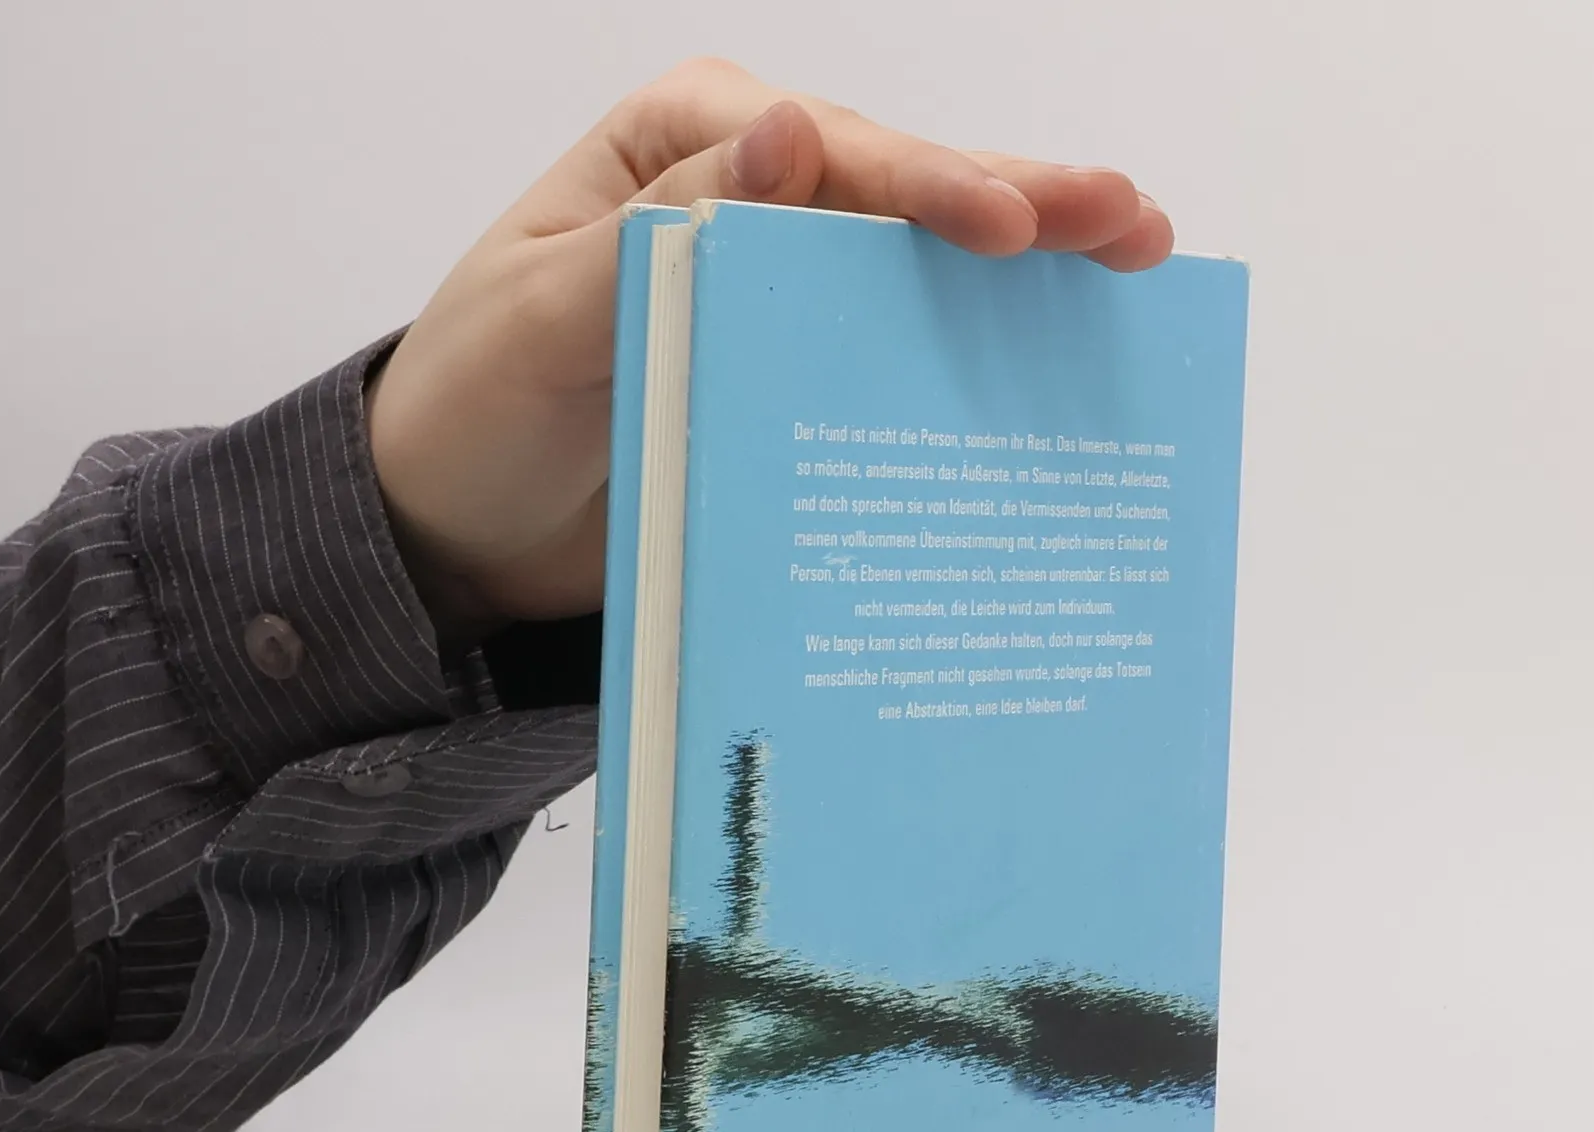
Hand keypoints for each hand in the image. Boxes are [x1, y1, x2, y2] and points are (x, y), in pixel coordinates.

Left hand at [366, 57, 1173, 636]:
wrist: (454, 530)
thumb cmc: (474, 411)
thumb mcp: (542, 316)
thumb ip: (661, 231)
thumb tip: (789, 140)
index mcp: (686, 146)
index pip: (834, 158)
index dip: (934, 190)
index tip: (1018, 231)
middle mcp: (753, 197)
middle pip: (906, 194)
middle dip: (1026, 205)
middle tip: (1137, 223)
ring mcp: (786, 288)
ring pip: (922, 269)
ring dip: (1029, 275)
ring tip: (1139, 267)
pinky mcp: (799, 372)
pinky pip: (897, 353)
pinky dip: (977, 357)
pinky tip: (1056, 364)